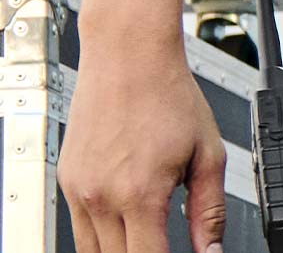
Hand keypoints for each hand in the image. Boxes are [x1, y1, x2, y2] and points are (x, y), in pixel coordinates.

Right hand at [58, 47, 225, 252]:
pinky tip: (124, 219)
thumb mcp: (207, 151)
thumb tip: (210, 250)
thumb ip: (209, 209)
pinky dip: (101, 234)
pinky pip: (79, 229)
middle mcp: (103, 197)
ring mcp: (80, 191)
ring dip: (120, 252)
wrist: (128, 54)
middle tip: (163, 241)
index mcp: (141, 193)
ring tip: (145, 234)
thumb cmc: (168, 93)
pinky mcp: (68, 181)